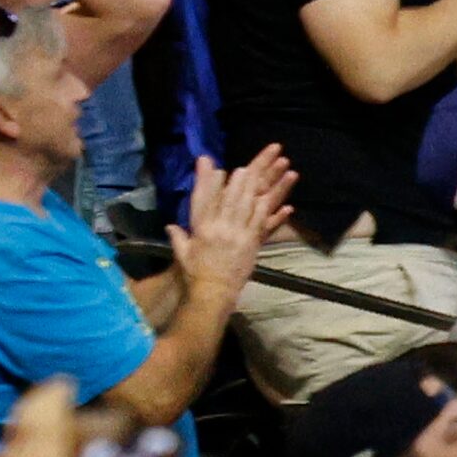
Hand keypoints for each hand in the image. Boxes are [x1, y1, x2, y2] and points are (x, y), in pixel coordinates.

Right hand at [169, 145, 293, 304]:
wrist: (212, 293)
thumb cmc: (196, 275)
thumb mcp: (183, 255)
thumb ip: (178, 238)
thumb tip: (171, 226)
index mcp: (201, 229)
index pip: (203, 199)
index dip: (206, 180)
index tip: (208, 163)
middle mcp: (220, 228)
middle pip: (230, 198)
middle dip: (239, 181)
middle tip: (246, 167)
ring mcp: (238, 235)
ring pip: (248, 207)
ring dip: (257, 190)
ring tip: (262, 177)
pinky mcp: (252, 244)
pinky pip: (264, 224)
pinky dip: (274, 213)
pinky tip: (285, 205)